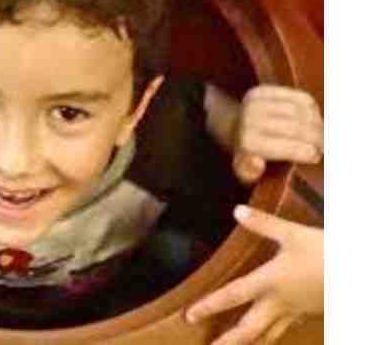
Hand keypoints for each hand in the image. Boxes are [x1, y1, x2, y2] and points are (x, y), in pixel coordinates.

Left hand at [186, 205, 322, 344]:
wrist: (358, 273)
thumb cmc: (325, 252)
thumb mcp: (292, 233)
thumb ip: (263, 223)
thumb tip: (237, 211)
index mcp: (269, 282)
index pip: (232, 295)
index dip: (209, 305)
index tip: (189, 315)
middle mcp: (279, 302)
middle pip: (249, 329)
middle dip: (229, 341)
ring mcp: (295, 311)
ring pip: (268, 334)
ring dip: (249, 342)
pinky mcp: (309, 313)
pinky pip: (285, 328)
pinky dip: (272, 333)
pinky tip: (269, 333)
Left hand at [232, 85, 322, 183]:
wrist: (233, 127)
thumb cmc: (246, 154)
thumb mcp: (244, 172)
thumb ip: (250, 172)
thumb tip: (257, 162)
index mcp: (248, 142)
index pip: (289, 147)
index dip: (309, 152)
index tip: (317, 156)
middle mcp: (250, 119)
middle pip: (297, 128)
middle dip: (317, 138)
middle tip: (325, 145)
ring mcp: (256, 102)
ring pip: (300, 111)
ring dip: (317, 122)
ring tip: (321, 132)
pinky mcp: (263, 90)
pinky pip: (298, 97)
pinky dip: (311, 108)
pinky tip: (313, 118)